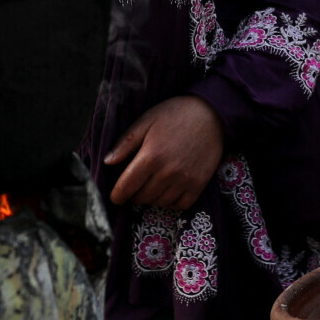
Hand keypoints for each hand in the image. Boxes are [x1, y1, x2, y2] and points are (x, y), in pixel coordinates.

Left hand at [104, 96, 224, 211]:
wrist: (212, 114)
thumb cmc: (175, 114)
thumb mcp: (146, 121)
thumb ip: (125, 143)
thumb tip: (107, 162)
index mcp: (151, 156)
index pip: (126, 187)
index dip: (117, 195)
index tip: (116, 196)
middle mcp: (168, 172)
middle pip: (141, 197)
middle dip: (133, 194)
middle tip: (135, 185)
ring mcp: (185, 181)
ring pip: (159, 203)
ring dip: (151, 198)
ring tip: (151, 185)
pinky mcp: (199, 185)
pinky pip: (179, 205)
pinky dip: (170, 202)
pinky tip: (168, 190)